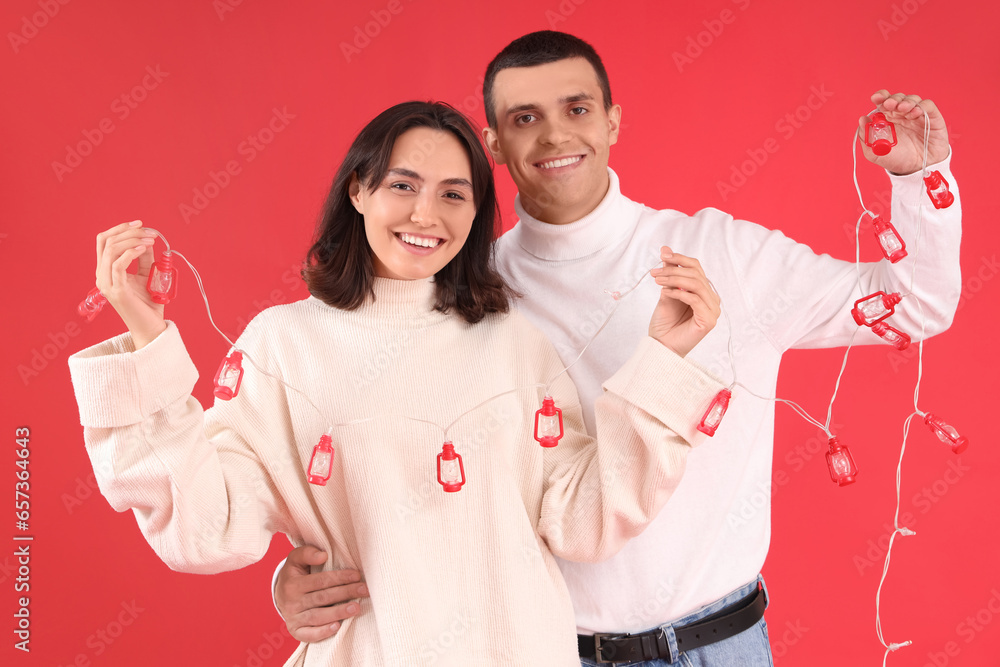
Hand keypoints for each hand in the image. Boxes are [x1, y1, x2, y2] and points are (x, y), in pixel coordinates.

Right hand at [94, 220, 166, 348]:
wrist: (151, 326)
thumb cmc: (148, 303)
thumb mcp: (147, 274)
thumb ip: (144, 258)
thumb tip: (147, 239)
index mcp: (106, 270)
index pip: (104, 241)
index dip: (120, 228)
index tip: (141, 224)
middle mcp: (102, 276)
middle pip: (107, 241)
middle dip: (129, 232)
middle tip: (150, 232)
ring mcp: (107, 283)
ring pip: (111, 250)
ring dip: (133, 240)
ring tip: (150, 240)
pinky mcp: (117, 290)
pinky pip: (118, 264)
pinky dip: (131, 252)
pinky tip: (144, 248)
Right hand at [274, 546, 369, 642]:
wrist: (279, 596)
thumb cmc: (294, 575)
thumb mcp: (295, 559)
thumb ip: (307, 553)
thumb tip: (323, 555)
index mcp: (293, 584)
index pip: (320, 581)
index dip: (339, 577)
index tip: (357, 575)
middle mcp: (292, 602)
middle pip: (322, 598)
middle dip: (345, 593)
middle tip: (364, 590)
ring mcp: (293, 618)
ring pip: (317, 616)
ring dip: (338, 612)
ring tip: (356, 608)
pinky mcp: (296, 631)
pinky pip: (309, 634)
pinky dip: (322, 632)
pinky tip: (337, 627)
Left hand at [648, 247, 719, 356]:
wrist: (661, 345)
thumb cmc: (665, 322)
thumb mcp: (666, 291)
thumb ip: (669, 272)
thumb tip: (665, 249)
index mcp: (704, 291)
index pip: (696, 268)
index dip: (680, 259)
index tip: (662, 255)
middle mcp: (711, 299)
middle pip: (697, 274)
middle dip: (673, 270)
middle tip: (654, 272)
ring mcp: (713, 310)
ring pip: (696, 285)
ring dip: (674, 280)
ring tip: (657, 281)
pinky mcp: (709, 320)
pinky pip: (695, 299)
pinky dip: (678, 293)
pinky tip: (665, 293)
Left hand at [859, 91, 948, 174]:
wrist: (917, 170)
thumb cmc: (896, 160)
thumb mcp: (875, 153)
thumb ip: (865, 137)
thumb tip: (862, 119)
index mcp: (887, 119)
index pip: (883, 101)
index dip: (880, 96)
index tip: (876, 98)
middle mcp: (902, 114)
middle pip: (897, 98)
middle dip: (893, 99)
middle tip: (889, 104)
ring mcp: (917, 115)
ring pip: (912, 100)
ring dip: (906, 101)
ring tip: (902, 109)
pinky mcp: (932, 118)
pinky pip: (927, 106)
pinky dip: (921, 106)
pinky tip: (915, 113)